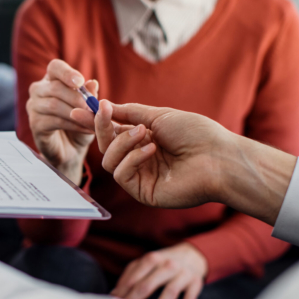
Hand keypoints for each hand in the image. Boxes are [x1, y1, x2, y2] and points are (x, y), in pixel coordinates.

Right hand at [27, 60, 98, 184]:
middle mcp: (38, 90)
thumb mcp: (89, 109)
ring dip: (77, 113)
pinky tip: (87, 130)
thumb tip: (92, 83)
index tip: (80, 81)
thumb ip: (90, 96)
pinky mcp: (35, 124)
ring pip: (54, 104)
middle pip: (55, 87)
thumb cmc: (79, 124)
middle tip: (93, 108)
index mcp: (52, 80)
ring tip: (93, 121)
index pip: (55, 67)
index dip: (67, 73)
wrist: (71, 150)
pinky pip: (54, 121)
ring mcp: (33, 107)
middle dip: (77, 98)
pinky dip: (74, 125)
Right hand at [71, 101, 295, 225]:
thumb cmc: (196, 134)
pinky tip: (151, 150)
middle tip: (104, 112)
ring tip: (144, 134)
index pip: (112, 132)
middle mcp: (139, 159)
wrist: (219, 157)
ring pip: (109, 160)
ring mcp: (140, 176)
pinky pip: (121, 174)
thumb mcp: (158, 115)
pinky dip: (132, 158)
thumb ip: (129, 113)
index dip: (95, 122)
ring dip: (122, 142)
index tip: (79, 110)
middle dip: (102, 128)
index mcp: (143, 140)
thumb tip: (104, 106)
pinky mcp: (142, 192)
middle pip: (105, 146)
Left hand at [111, 243, 206, 298]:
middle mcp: (167, 265)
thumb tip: (114, 293)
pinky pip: (191, 295)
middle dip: (135, 298)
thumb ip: (130, 274)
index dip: (123, 291)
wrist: (192, 255)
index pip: (134, 277)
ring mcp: (182, 273)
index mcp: (152, 259)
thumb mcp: (147, 262)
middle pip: (148, 284)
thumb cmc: (163, 262)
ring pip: (170, 290)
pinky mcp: (195, 282)